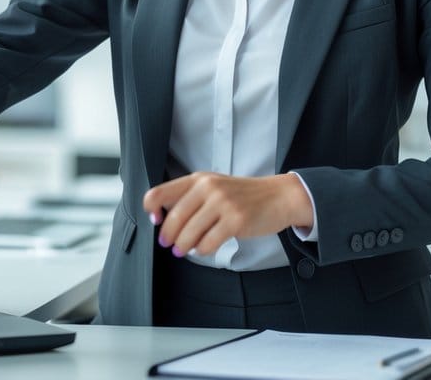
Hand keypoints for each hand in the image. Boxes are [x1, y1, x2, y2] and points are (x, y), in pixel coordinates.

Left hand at [142, 172, 313, 257]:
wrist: (278, 196)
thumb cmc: (243, 195)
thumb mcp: (214, 186)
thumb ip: (191, 197)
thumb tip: (165, 218)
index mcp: (198, 179)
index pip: (161, 191)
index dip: (151, 208)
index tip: (155, 220)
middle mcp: (208, 188)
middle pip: (174, 217)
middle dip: (167, 235)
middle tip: (168, 244)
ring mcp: (223, 203)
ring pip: (190, 232)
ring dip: (182, 246)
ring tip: (182, 250)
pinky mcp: (236, 221)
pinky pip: (209, 242)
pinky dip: (202, 250)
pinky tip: (202, 249)